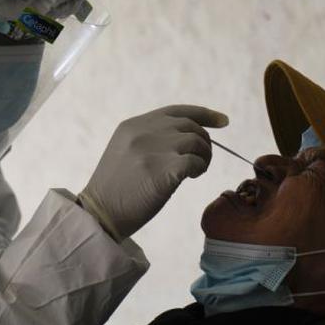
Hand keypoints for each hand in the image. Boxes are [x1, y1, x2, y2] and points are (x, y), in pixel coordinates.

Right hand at [79, 105, 228, 240]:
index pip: (176, 111)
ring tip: (197, 171)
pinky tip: (194, 177)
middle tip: (202, 160)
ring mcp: (152, 149)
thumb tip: (190, 136)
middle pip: (190, 125)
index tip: (223, 121)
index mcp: (133, 125)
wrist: (100, 214)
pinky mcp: (162, 169)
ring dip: (204, 156)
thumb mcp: (125, 151)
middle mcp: (143, 132)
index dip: (204, 114)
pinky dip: (200, 168)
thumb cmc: (116, 189)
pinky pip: (195, 160)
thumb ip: (150, 138)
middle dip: (204, 142)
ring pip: (196, 141)